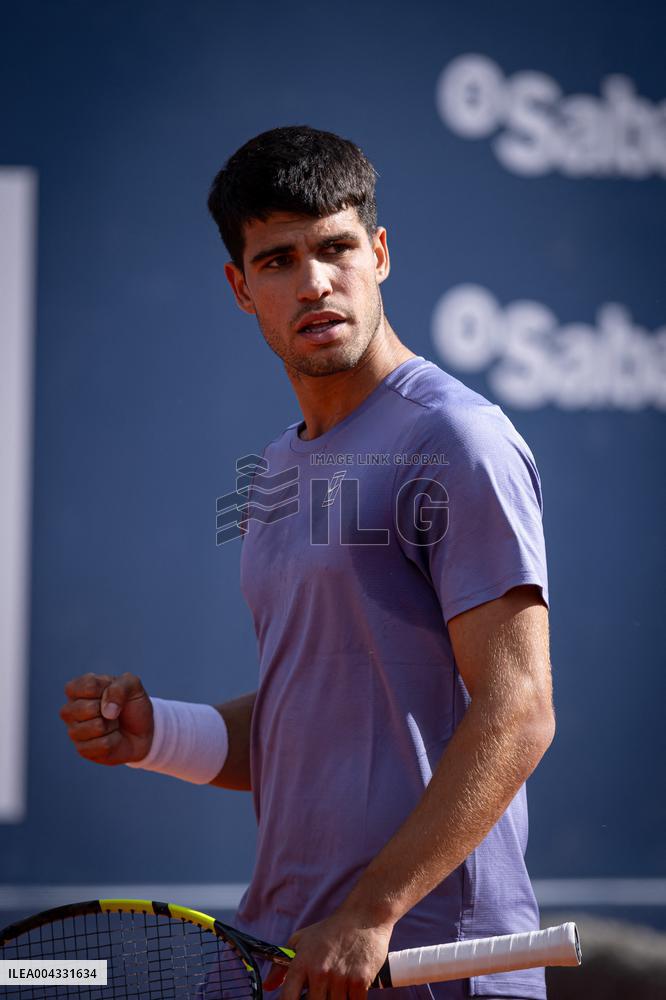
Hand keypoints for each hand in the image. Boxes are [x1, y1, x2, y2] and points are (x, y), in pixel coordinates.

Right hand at [60, 672, 153, 765]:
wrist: (142, 731)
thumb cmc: (131, 705)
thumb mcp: (133, 686)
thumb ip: (120, 687)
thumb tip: (107, 710)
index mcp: (77, 689)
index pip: (88, 686)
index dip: (106, 690)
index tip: (112, 692)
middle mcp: (70, 710)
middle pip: (88, 708)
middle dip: (110, 709)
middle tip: (113, 711)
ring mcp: (74, 731)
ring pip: (96, 727)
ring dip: (112, 725)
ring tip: (112, 724)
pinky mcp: (82, 750)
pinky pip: (103, 744)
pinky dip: (115, 740)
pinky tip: (112, 737)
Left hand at [263, 908, 392, 999]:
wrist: (363, 916)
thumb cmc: (329, 930)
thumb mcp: (300, 940)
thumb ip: (281, 966)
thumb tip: (268, 987)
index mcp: (302, 963)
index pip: (288, 998)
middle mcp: (319, 971)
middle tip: (322, 992)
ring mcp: (340, 977)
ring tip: (336, 989)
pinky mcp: (360, 980)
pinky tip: (351, 991)